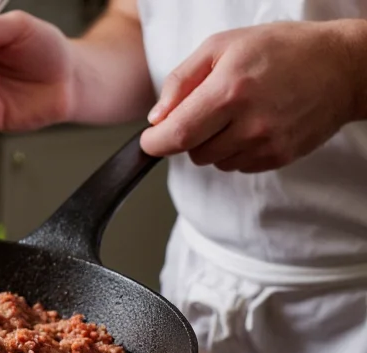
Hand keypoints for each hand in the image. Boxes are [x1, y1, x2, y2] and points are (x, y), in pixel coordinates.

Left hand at [140, 21, 363, 172]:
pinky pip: (238, 166)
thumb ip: (181, 81)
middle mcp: (248, 122)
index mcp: (229, 90)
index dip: (155, 143)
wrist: (342, 67)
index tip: (150, 139)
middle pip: (192, 153)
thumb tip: (156, 118)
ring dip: (214, 144)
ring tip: (236, 114)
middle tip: (207, 111)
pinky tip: (253, 125)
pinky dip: (236, 150)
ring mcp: (266, 143)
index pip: (176, 135)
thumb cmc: (281, 49)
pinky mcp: (279, 157)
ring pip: (215, 162)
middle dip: (188, 137)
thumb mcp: (223, 46)